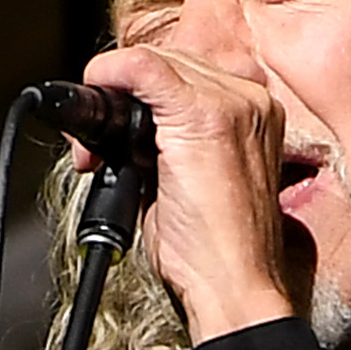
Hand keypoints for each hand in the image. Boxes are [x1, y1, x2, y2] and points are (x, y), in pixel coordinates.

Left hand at [76, 38, 300, 347]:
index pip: (184, 73)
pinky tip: (95, 98)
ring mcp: (234, 104)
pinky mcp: (204, 116)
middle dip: (121, 98)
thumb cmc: (214, 254)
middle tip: (95, 153)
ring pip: (153, 61)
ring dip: (113, 98)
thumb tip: (122, 130)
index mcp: (255, 115)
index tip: (114, 138)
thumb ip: (167, 144)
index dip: (137, 96)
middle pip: (167, 62)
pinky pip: (143, 67)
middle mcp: (252, 101)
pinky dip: (108, 77)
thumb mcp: (191, 184)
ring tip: (98, 156)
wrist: (234, 288)